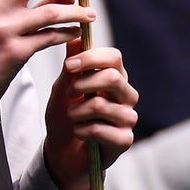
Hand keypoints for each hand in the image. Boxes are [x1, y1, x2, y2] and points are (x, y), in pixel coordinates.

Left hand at [43, 36, 138, 189]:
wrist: (61, 152)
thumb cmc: (64, 117)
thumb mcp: (62, 88)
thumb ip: (72, 66)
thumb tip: (76, 37)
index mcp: (114, 78)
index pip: (114, 57)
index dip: (91, 58)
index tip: (69, 66)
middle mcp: (126, 95)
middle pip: (112, 77)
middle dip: (82, 84)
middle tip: (68, 94)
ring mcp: (128, 118)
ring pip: (101, 105)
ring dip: (76, 112)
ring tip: (72, 118)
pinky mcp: (125, 140)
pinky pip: (100, 129)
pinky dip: (82, 130)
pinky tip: (80, 133)